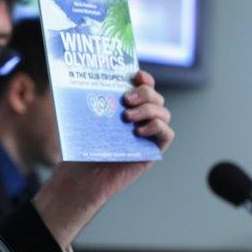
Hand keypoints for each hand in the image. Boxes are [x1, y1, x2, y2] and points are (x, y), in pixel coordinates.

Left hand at [32, 71, 173, 249]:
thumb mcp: (87, 120)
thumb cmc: (84, 147)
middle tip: (126, 99)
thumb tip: (88, 78)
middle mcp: (141, 119)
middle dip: (145, 93)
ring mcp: (149, 134)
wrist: (84, 176)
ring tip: (127, 117)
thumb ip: (94, 101)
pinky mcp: (153, 150)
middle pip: (156, 97)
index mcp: (128, 107)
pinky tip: (138, 132)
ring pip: (164, 112)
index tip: (135, 75)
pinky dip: (157, 127)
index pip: (144, 87)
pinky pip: (167, 133)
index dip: (144, 78)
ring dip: (148, 110)